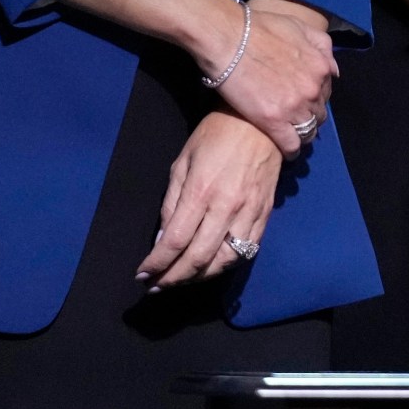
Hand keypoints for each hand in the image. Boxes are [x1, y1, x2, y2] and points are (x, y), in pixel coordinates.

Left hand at [136, 111, 280, 289]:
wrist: (262, 123)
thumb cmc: (216, 136)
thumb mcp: (182, 162)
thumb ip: (171, 202)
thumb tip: (164, 239)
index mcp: (201, 191)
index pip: (175, 241)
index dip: (157, 263)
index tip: (143, 274)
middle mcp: (227, 206)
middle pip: (198, 258)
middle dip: (173, 278)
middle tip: (157, 285)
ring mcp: (249, 212)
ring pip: (225, 260)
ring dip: (200, 277)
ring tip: (183, 279)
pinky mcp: (265, 213)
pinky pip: (248, 250)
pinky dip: (227, 264)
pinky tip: (213, 266)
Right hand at [204, 0, 335, 157]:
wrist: (229, 37)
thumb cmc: (260, 28)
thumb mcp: (300, 28)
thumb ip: (322, 46)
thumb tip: (334, 70)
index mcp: (321, 68)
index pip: (326, 94)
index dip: (315, 99)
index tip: (304, 103)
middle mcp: (313, 89)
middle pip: (319, 114)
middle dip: (309, 117)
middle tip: (295, 119)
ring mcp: (294, 107)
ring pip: (308, 131)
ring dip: (302, 135)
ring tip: (291, 136)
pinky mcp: (273, 122)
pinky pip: (291, 145)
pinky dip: (291, 150)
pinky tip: (287, 152)